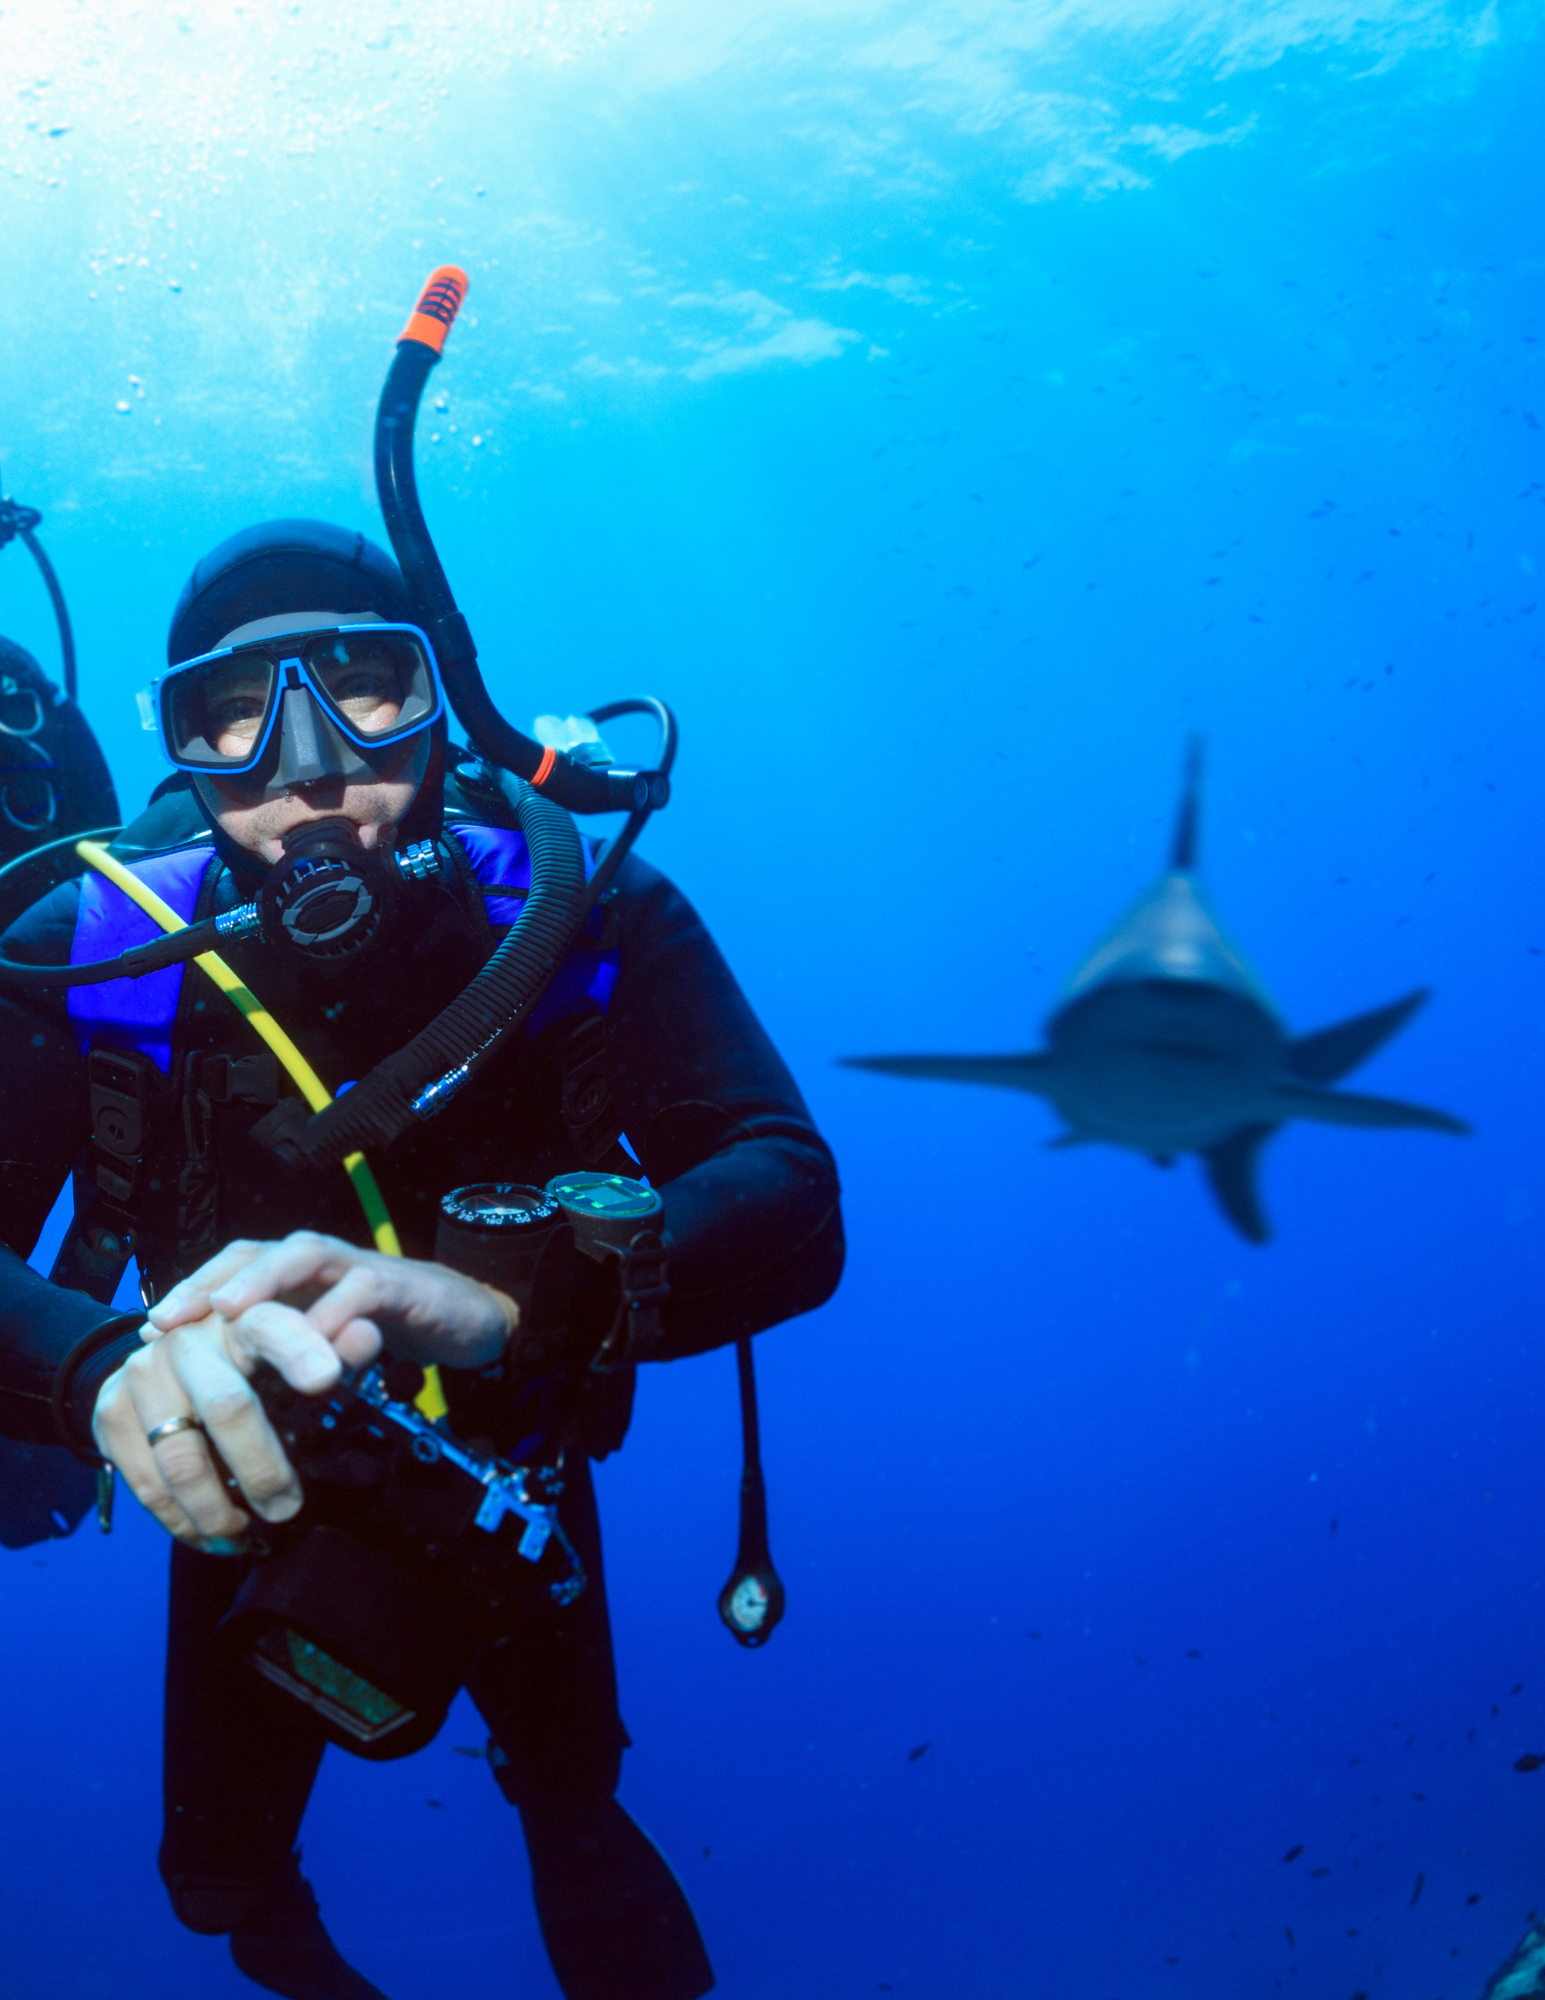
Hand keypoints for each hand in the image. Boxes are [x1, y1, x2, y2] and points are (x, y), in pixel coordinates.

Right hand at [92, 1302, 352, 1548]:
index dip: (300, 1349)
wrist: (163, 1358)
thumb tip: (368, 1336)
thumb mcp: (295, 1350)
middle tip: (288, 1510)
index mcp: (242, 1317)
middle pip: (228, 1407)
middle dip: (263, 1469)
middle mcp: (186, 1339)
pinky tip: (210, 1534)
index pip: (274, 1326)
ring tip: (247, 1535)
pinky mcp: (110, 1412)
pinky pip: (147, 1483)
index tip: (326, 1378)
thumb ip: (337, 1346)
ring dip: (217, 1510)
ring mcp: (142, 1374)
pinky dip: (181, 1520)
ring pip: (182, 1460)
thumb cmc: (250, 1360)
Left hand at [148, 1232, 517, 1370]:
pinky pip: (361, 1289)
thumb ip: (282, 1359)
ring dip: (262, 1280)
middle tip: (172, 1320)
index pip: (232, 1267)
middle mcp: (321, 1261)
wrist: (468, 1320)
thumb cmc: (386, 1332)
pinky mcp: (400, 1284)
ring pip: (303, 1255)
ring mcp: (359, 1266)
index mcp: (297, 1276)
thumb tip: (219, 1398)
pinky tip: (310, 1343)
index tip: (148, 1333)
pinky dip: (334, 1313)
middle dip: (210, 1280)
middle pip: (256, 1250)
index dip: (189, 1292)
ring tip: (229, 1312)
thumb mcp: (322, 1348)